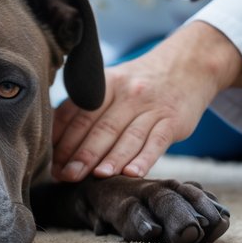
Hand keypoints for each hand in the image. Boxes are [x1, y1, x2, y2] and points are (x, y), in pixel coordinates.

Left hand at [51, 22, 241, 180]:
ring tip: (96, 176)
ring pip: (128, 136)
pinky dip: (144, 159)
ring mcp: (151, 107)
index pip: (79, 114)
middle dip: (82, 153)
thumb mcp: (113, 85)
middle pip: (101, 127)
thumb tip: (54, 140)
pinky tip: (132, 173)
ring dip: (110, 158)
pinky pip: (157, 141)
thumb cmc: (140, 84)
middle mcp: (127, 94)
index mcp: (106, 85)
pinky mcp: (173, 121)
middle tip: (67, 175)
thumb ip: (86, 108)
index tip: (52, 163)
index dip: (64, 139)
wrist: (188, 65)